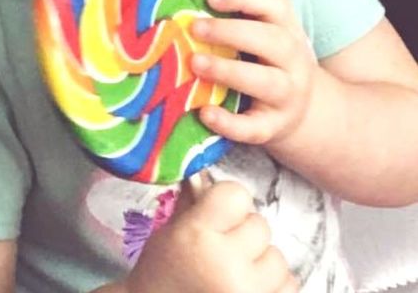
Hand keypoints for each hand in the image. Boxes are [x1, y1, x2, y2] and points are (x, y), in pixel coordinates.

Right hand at [126, 181, 296, 292]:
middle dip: (244, 236)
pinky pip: (288, 285)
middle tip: (223, 252)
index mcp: (198, 235)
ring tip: (235, 274)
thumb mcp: (170, 232)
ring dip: (261, 263)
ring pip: (277, 258)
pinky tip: (247, 288)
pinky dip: (272, 286)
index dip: (229, 203)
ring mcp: (248, 292)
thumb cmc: (160, 275)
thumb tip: (209, 168)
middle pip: (260, 226)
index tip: (217, 216)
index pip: (237, 195)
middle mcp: (226, 265)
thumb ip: (194, 201)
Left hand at [190, 0, 316, 147]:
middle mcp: (294, 61)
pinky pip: (254, 128)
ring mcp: (288, 96)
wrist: (303, 111)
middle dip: (232, 32)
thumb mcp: (265, 33)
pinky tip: (205, 113)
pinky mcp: (273, 127)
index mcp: (288, 29)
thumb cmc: (268, 61)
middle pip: (272, 41)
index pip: (276, 4)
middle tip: (195, 28)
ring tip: (195, 63)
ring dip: (229, 71)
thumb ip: (239, 13)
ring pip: (266, 83)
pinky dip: (230, 123)